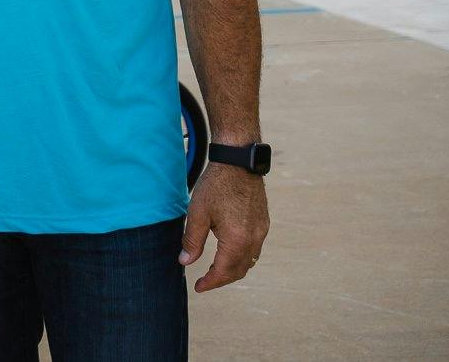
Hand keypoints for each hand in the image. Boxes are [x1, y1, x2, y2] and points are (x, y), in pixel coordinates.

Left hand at [179, 164, 268, 291]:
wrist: (238, 162)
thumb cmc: (216, 185)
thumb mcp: (198, 213)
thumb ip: (192, 240)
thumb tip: (185, 262)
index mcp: (237, 240)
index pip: (224, 272)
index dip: (210, 282)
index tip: (198, 287)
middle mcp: (253, 239)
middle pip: (239, 270)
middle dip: (222, 279)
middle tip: (205, 281)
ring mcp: (261, 231)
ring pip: (249, 261)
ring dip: (233, 269)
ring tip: (216, 270)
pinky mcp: (263, 223)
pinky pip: (255, 249)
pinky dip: (242, 257)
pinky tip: (230, 252)